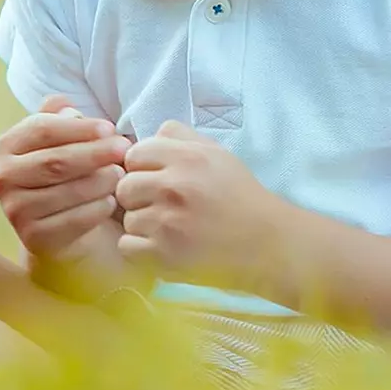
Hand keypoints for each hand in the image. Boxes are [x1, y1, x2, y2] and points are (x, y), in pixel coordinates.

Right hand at [0, 95, 130, 262]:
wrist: (58, 224)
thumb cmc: (64, 172)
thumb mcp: (61, 140)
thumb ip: (61, 118)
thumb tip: (65, 105)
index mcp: (7, 146)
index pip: (43, 129)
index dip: (80, 128)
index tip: (110, 128)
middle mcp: (3, 178)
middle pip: (55, 161)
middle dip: (95, 153)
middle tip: (124, 149)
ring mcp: (15, 210)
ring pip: (67, 191)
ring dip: (101, 181)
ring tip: (120, 174)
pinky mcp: (32, 238)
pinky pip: (73, 220)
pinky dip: (97, 208)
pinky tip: (111, 201)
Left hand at [115, 121, 283, 284]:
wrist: (266, 243)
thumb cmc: (240, 197)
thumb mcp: (218, 154)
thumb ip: (182, 137)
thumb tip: (151, 134)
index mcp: (188, 157)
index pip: (134, 154)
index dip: (141, 168)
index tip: (156, 180)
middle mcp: (174, 186)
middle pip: (124, 187)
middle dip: (138, 197)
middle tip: (161, 207)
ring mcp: (167, 222)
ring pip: (127, 219)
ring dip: (142, 226)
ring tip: (169, 229)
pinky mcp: (164, 255)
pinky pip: (127, 247)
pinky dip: (140, 250)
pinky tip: (162, 247)